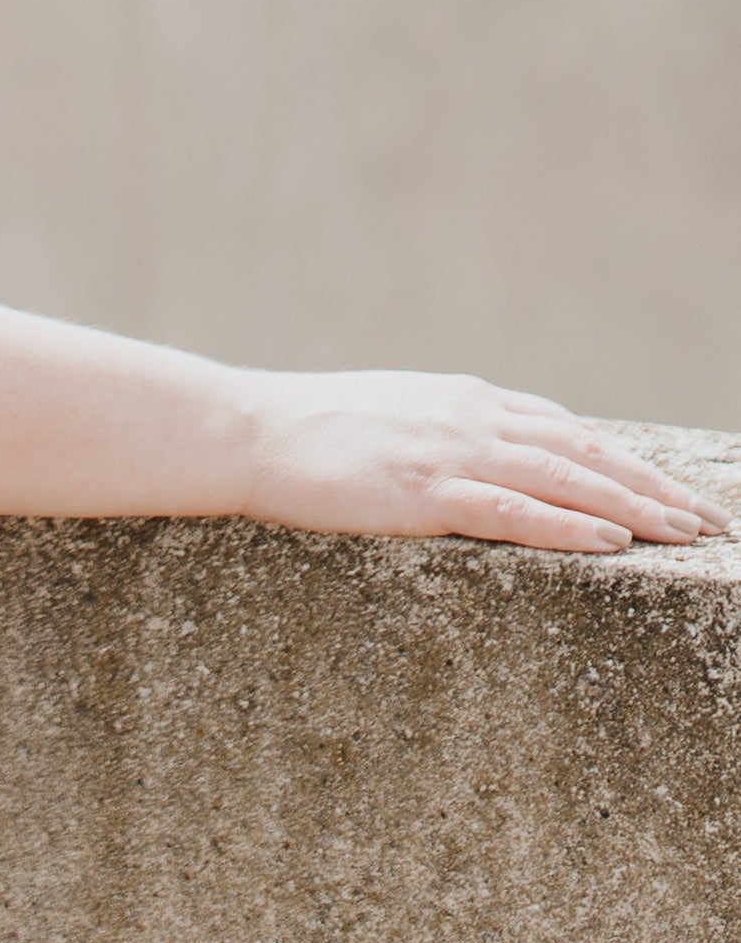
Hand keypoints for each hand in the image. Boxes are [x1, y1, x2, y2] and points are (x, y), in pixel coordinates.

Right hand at [227, 371, 724, 551]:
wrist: (248, 428)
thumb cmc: (309, 430)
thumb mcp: (393, 416)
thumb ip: (447, 429)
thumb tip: (490, 455)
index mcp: (465, 399)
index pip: (569, 431)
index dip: (629, 463)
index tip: (675, 490)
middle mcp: (471, 416)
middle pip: (587, 453)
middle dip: (656, 487)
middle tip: (712, 521)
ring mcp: (450, 452)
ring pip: (566, 480)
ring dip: (635, 507)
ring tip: (688, 533)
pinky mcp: (424, 490)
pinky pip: (513, 511)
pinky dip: (567, 526)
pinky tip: (612, 543)